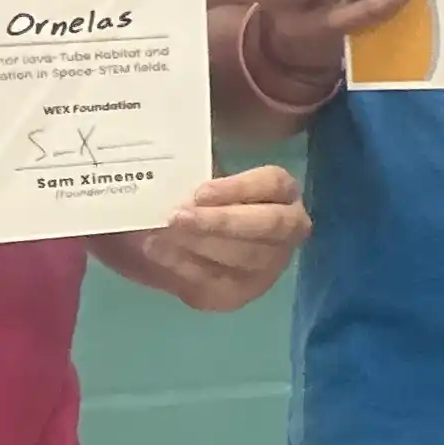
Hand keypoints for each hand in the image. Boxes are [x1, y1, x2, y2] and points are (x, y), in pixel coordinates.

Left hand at [104, 167, 308, 313]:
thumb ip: (191, 163)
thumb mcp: (195, 172)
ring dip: (201, 245)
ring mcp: (267, 266)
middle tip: (178, 216)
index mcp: (280, 192)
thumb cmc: (191, 197)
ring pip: (245, 257)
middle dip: (223, 222)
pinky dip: (184, 266)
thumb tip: (174, 151)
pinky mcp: (239, 294)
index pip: (273, 184)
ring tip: (160, 233)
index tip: (200, 191)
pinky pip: (218, 283)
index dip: (239, 188)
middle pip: (269, 225)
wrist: (172, 238)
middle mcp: (286, 230)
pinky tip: (158, 251)